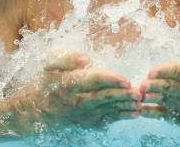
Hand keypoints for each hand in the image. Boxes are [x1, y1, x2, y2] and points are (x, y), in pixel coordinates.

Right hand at [18, 51, 140, 127]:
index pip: (92, 80)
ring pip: (108, 110)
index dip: (110, 79)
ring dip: (125, 106)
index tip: (125, 79)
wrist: (39, 109)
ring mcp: (84, 114)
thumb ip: (67, 57)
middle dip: (122, 95)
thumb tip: (84, 58)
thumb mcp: (51, 64)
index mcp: (69, 83)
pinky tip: (136, 112)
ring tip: (140, 101)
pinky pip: (108, 120)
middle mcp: (77, 101)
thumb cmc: (49, 80)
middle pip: (103, 97)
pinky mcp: (89, 122)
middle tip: (138, 92)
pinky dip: (123, 116)